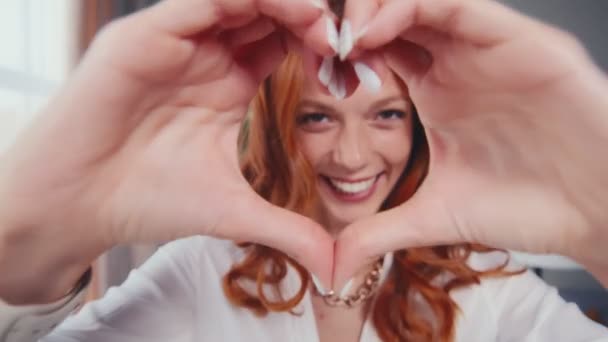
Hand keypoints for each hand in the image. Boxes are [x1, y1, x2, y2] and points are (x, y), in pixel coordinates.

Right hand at [0, 0, 336, 303]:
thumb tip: (335, 266)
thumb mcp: (233, 211)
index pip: (281, 43)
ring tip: (317, 21)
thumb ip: (288, 230)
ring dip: (281, 3)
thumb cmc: (148, 199)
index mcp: (227, 83)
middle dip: (308, 18)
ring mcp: (175, 41)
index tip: (354, 64)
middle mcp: (203, 55)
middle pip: (265, 13)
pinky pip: (194, 2)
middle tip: (343, 37)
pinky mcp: (143, 36)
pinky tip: (274, 12)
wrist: (79, 205)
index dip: (319, 46)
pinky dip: (235, 2)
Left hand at [334, 0, 607, 286]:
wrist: (594, 213)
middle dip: (352, 21)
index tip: (309, 65)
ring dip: (376, 9)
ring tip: (344, 35)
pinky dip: (417, 8)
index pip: (379, 48)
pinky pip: (463, 6)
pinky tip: (378, 29)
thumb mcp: (435, 217)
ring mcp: (487, 48)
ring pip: (424, 1)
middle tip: (314, 40)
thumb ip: (381, 231)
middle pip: (395, 15)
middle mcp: (457, 61)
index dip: (341, 51)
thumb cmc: (525, 206)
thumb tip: (336, 264)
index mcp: (436, 91)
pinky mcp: (521, 42)